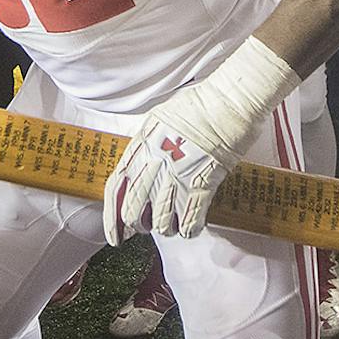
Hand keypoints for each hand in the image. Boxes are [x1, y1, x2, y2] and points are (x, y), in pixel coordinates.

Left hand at [102, 38, 297, 243]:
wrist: (227, 103)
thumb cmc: (197, 105)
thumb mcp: (157, 120)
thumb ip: (145, 145)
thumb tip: (139, 164)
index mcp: (140, 147)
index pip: (115, 190)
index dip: (111, 218)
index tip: (116, 236)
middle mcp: (153, 165)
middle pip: (133, 213)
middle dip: (139, 225)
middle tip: (149, 225)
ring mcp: (176, 177)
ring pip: (160, 224)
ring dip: (167, 228)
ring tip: (175, 220)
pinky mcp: (202, 185)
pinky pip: (189, 224)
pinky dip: (191, 229)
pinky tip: (194, 224)